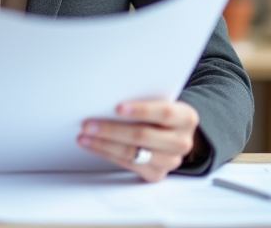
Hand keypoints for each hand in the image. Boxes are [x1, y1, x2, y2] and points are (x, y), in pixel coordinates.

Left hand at [77, 99, 200, 182]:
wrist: (173, 135)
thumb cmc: (160, 113)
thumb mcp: (160, 101)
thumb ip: (144, 98)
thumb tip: (109, 95)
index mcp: (186, 117)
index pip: (164, 112)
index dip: (141, 110)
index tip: (117, 107)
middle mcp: (182, 142)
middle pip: (143, 135)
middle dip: (111, 129)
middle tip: (88, 124)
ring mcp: (170, 161)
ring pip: (133, 153)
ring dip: (104, 144)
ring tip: (84, 136)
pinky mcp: (156, 174)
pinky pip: (128, 165)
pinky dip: (106, 154)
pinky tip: (93, 145)